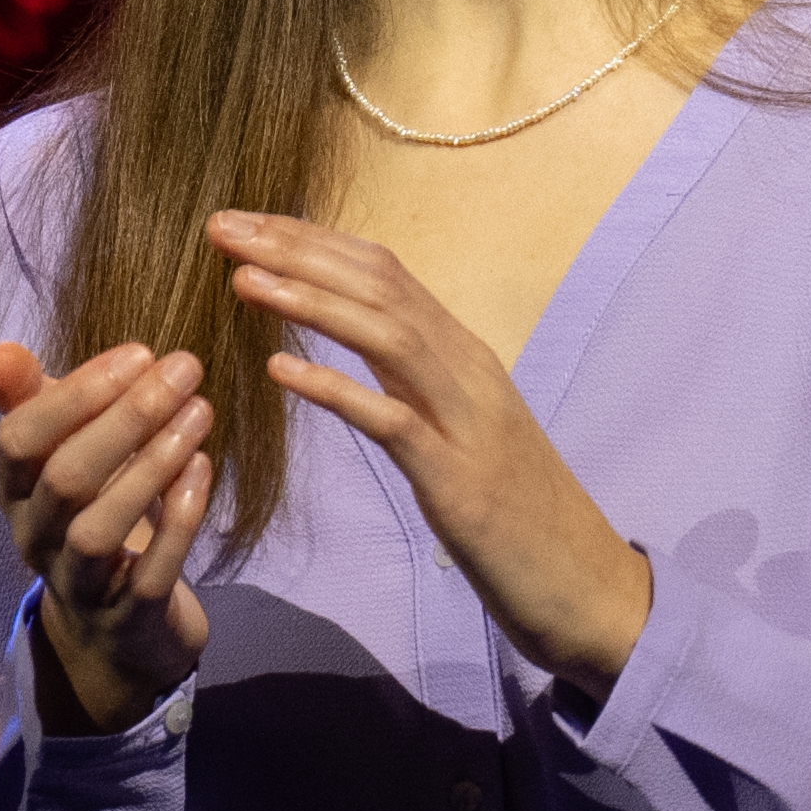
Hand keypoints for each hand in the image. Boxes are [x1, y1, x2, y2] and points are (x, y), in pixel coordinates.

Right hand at [0, 333, 224, 728]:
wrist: (117, 629)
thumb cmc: (91, 515)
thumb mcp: (60, 456)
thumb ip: (35, 401)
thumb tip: (3, 350)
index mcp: (14, 493)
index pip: (19, 440)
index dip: (75, 394)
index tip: (139, 353)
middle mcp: (36, 539)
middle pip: (65, 478)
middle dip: (127, 416)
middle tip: (185, 368)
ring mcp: (79, 584)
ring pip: (100, 528)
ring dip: (153, 464)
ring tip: (201, 411)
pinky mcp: (127, 618)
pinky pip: (150, 571)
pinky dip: (179, 518)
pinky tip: (204, 467)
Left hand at [211, 213, 655, 697]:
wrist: (589, 586)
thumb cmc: (519, 516)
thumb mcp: (461, 431)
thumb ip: (415, 384)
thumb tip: (357, 349)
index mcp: (463, 355)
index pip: (383, 271)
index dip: (310, 240)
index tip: (244, 224)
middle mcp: (468, 371)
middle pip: (378, 285)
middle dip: (295, 249)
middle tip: (221, 226)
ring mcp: (466, 422)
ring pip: (387, 334)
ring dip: (310, 301)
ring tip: (242, 279)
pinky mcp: (459, 480)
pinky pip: (392, 422)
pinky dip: (336, 390)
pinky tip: (280, 374)